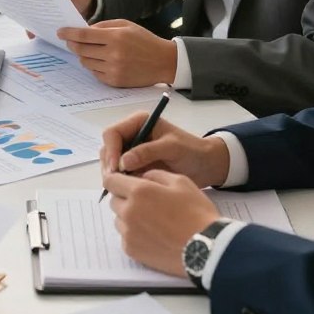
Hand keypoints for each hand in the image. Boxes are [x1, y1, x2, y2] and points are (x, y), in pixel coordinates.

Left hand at [57, 20, 176, 86]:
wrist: (164, 61)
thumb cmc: (144, 40)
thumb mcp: (126, 25)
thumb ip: (104, 26)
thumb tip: (83, 30)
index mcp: (116, 37)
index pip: (84, 35)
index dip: (69, 33)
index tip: (60, 32)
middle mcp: (113, 54)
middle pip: (81, 50)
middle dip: (73, 44)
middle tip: (70, 41)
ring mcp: (114, 69)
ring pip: (86, 62)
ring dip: (83, 55)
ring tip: (90, 50)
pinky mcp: (115, 81)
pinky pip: (94, 73)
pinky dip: (93, 66)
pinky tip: (100, 61)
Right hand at [100, 109, 229, 187]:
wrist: (206, 165)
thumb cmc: (192, 151)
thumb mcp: (172, 147)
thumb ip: (148, 152)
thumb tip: (124, 162)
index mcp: (139, 123)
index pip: (113, 133)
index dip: (111, 150)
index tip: (117, 168)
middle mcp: (132, 135)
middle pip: (108, 148)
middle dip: (109, 164)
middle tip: (114, 182)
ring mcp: (132, 151)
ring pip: (111, 161)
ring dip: (112, 174)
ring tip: (121, 188)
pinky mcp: (135, 166)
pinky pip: (120, 173)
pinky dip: (120, 181)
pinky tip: (126, 190)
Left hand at [105, 170, 219, 275]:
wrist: (207, 248)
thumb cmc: (196, 213)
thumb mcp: (180, 181)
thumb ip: (155, 174)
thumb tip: (141, 177)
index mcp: (139, 191)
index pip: (110, 180)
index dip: (118, 179)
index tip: (126, 182)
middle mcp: (129, 211)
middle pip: (114, 200)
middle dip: (125, 198)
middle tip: (146, 202)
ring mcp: (128, 233)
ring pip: (119, 219)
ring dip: (129, 216)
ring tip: (153, 220)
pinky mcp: (132, 250)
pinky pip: (125, 236)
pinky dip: (134, 234)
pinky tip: (154, 234)